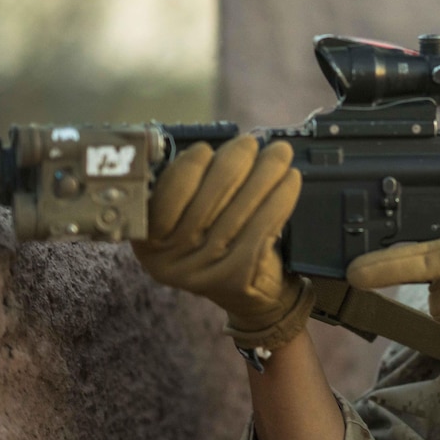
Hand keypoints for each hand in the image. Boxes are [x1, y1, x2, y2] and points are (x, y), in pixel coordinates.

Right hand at [132, 136, 313, 349]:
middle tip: (250, 143)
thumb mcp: (188, 220)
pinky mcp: (236, 275)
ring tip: (280, 153)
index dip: (189, 166)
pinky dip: (280, 198)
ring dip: (265, 173)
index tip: (207, 148)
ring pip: (238, 209)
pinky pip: (262, 226)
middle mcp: (168, 259)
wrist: (251, 296)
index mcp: (148, 239)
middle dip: (234, 160)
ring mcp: (202, 270)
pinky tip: (291, 179)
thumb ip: (191, 186)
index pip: (166, 194)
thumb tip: (219, 143)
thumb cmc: (217, 242)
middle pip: (207, 198)